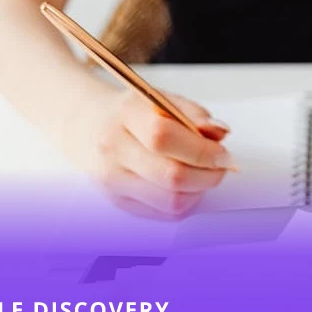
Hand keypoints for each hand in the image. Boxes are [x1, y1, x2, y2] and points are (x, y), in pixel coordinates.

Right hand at [74, 89, 235, 218]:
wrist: (89, 127)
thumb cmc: (133, 113)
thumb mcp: (163, 99)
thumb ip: (194, 114)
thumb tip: (220, 132)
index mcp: (126, 114)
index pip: (164, 137)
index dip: (201, 150)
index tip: (223, 153)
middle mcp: (114, 149)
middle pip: (170, 175)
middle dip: (208, 174)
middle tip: (221, 166)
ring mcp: (113, 180)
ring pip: (170, 200)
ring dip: (199, 190)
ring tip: (204, 174)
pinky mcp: (119, 202)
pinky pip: (164, 212)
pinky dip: (185, 200)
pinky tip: (187, 185)